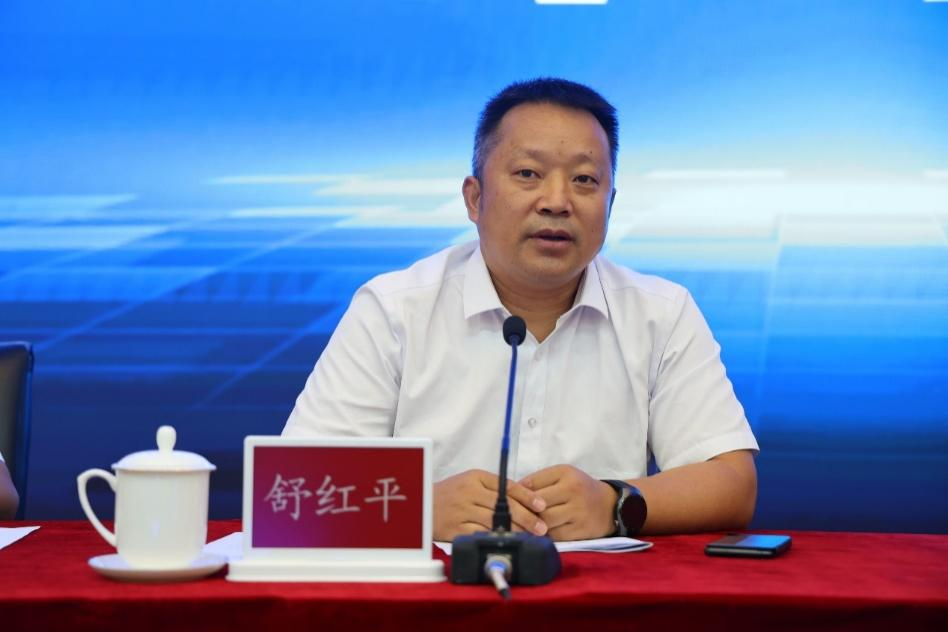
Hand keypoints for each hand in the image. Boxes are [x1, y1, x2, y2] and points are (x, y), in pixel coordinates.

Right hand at [432, 469, 547, 540]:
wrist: (421, 505)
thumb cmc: (450, 494)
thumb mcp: (470, 482)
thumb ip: (494, 488)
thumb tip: (525, 498)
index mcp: (475, 477)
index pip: (507, 486)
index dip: (527, 496)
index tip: (541, 505)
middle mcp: (469, 493)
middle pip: (504, 506)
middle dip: (527, 518)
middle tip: (541, 527)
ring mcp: (462, 511)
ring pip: (496, 522)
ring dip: (516, 531)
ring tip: (530, 537)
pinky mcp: (456, 530)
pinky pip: (482, 535)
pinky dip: (497, 539)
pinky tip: (507, 542)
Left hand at [519, 464, 615, 540]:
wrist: (610, 505)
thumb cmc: (580, 488)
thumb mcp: (562, 475)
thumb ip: (538, 480)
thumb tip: (513, 490)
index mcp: (566, 474)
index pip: (533, 483)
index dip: (519, 494)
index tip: (511, 500)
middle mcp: (573, 492)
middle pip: (538, 504)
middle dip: (525, 511)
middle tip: (516, 516)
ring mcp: (578, 513)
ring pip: (545, 522)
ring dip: (534, 525)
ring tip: (527, 524)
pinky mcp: (581, 531)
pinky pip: (556, 536)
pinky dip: (545, 536)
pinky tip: (541, 533)